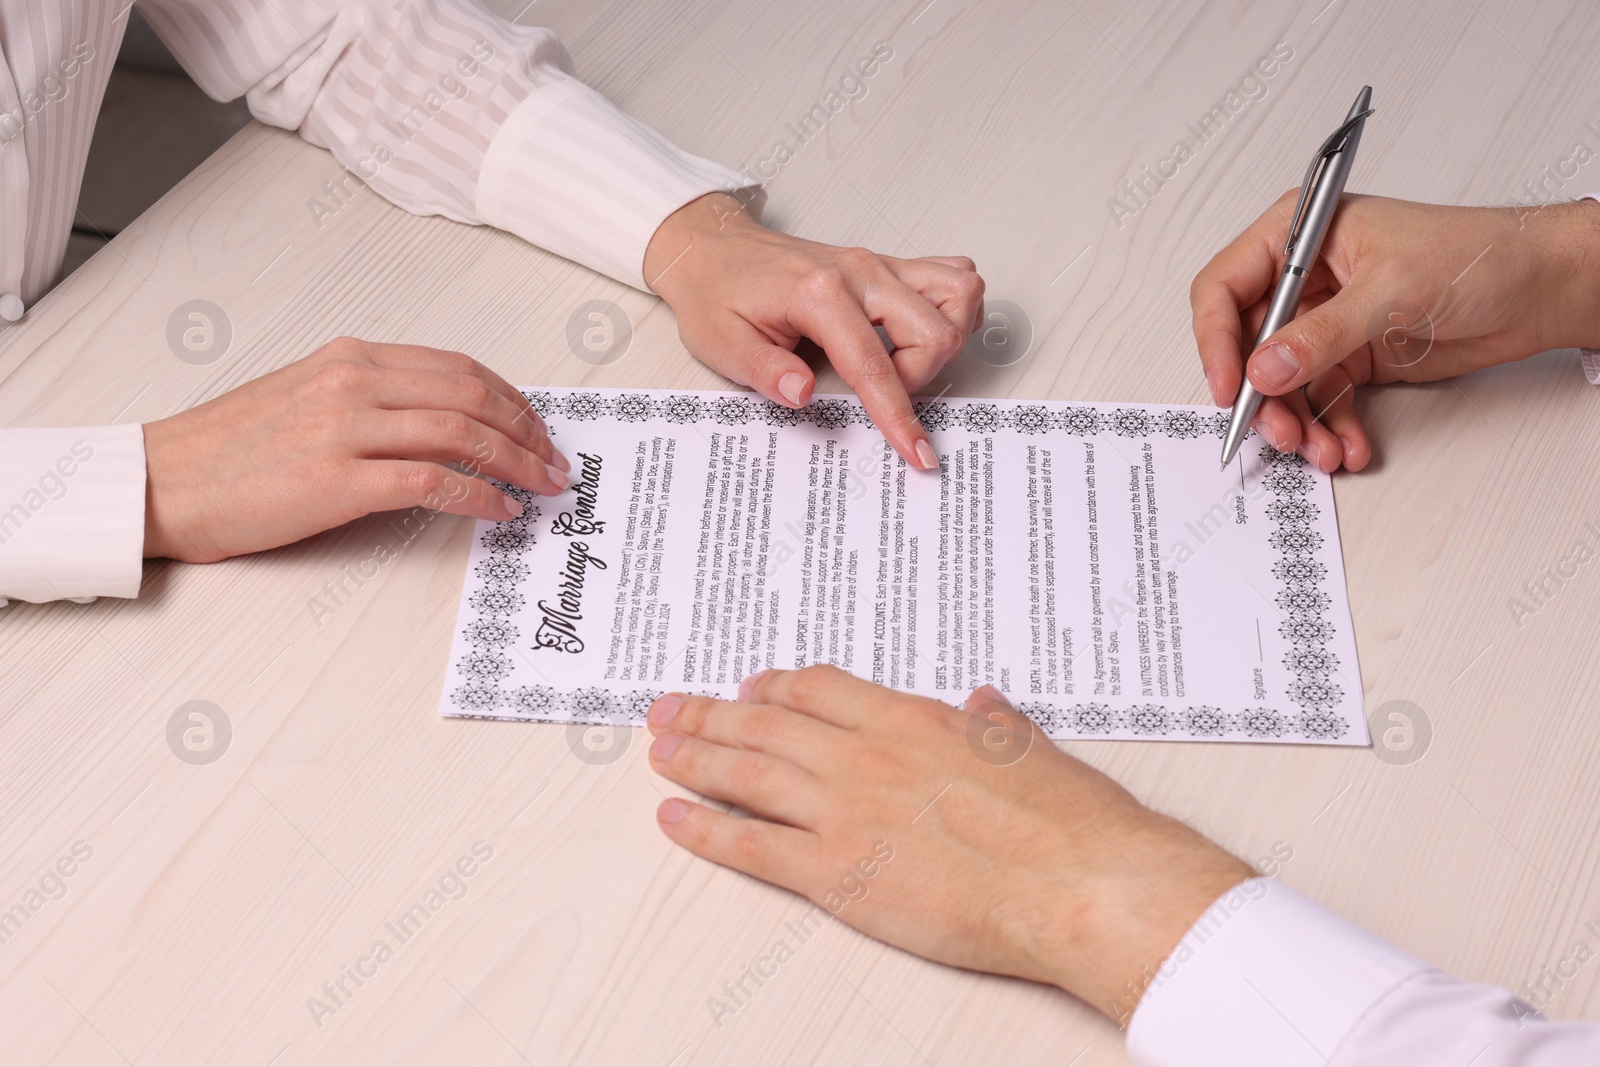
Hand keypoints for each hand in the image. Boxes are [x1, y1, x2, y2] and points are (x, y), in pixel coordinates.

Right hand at [142, 337, 569, 561]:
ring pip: (461, 432)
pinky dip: (478, 496)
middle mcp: (353, 383)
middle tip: (556, 460)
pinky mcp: (337, 481)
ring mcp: (345, 429)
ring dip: (517, 462)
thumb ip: (368, 400)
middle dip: (527, 429)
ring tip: (543, 486)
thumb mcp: (304, 398)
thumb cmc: (226, 451)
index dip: (510, 397)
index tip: (538, 425)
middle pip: (471, 394)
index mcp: (349, 359)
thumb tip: (437, 424)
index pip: (455, 367)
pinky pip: (431, 482)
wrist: (160, 482)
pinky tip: (500, 510)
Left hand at [643, 192, 985, 470]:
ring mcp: (878, 264)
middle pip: (936, 330)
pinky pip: (951, 275)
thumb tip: (802, 394)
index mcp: (819, 294)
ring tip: (909, 364)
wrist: (711, 249)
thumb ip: (765, 371)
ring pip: (960, 292)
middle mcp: (860, 272)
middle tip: (882, 394)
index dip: (899, 417)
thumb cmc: (717, 294)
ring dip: (948, 338)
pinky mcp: (886, 264)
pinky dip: (955, 306)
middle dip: (921, 377)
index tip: (917, 452)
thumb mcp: (722, 344)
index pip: (875, 365)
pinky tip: (926, 333)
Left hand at [645, 666, 1250, 1020]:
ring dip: (694, 757)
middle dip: (710, 713)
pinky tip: (674, 818)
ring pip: (746, 773)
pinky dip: (704, 829)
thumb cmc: (1069, 823)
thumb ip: (997, 725)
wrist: (1079, 884)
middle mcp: (865, 756)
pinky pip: (750, 845)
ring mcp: (844, 812)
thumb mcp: (1033, 750)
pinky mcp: (836, 874)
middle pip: (765, 722)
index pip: (819, 690)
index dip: (775, 687)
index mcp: (911, 720)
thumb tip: (986, 704)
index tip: (751, 688)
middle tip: (670, 707)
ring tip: (660, 749)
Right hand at [1192, 194, 1599, 471]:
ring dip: (1298, 422)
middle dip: (1263, 396)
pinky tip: (1346, 444)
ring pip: (1282, 382)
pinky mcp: (1350, 356)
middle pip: (1248, 346)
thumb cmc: (1478, 256)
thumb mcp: (1390, 290)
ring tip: (1320, 448)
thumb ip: (1321, 334)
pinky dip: (1331, 427)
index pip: (1225, 287)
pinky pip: (1320, 400)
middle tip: (1279, 431)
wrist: (1539, 288)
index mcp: (1298, 235)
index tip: (1230, 386)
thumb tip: (1264, 368)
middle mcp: (1304, 278)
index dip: (1215, 340)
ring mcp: (1325, 320)